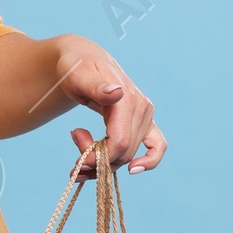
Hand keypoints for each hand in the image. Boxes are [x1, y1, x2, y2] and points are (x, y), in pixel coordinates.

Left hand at [51, 34, 166, 173]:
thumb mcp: (78, 76)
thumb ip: (96, 86)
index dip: (97, 159)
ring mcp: (146, 116)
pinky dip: (149, 161)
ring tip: (80, 167)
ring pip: (130, 155)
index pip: (118, 143)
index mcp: (126, 99)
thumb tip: (116, 93)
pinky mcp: (146, 122)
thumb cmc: (77, 69)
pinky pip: (157, 146)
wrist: (84, 62)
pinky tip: (133, 170)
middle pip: (123, 153)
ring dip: (106, 167)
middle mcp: (142, 108)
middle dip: (97, 164)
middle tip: (74, 162)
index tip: (76, 161)